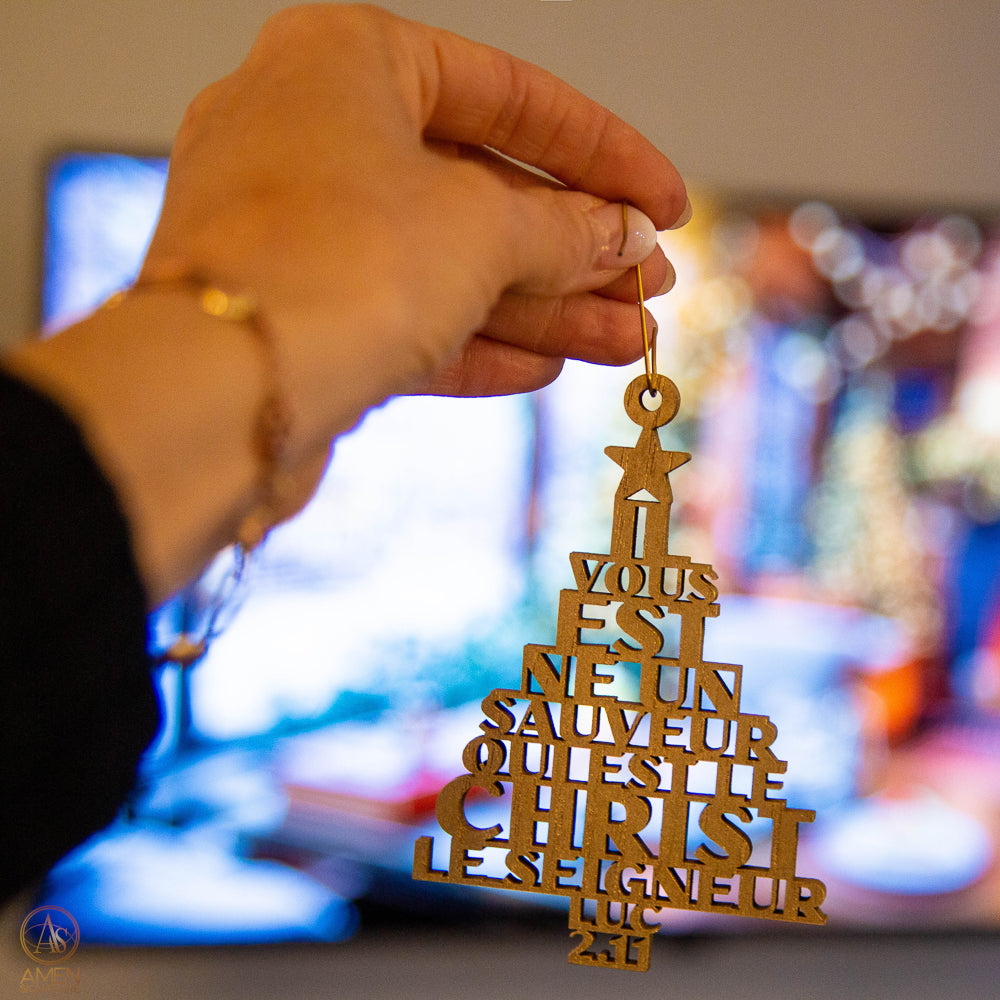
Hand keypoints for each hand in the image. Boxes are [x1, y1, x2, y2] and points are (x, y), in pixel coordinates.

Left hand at [144, 3, 687, 453]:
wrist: (221, 393)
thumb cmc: (332, 267)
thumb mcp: (482, 230)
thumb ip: (564, 230)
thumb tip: (623, 238)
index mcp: (346, 62)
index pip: (508, 94)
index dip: (602, 152)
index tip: (662, 202)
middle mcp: (309, 134)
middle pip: (477, 189)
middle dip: (574, 247)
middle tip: (646, 286)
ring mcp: (295, 229)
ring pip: (444, 262)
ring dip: (540, 306)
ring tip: (622, 340)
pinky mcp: (295, 312)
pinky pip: (401, 314)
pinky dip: (475, 342)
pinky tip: (545, 367)